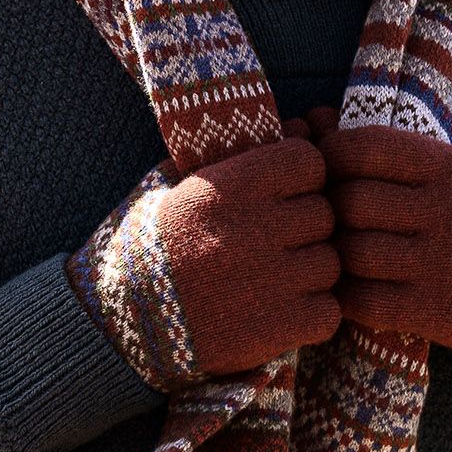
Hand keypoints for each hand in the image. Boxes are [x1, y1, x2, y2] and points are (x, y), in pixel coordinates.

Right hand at [67, 123, 340, 388]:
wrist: (120, 322)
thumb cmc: (153, 244)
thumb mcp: (182, 183)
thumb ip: (245, 152)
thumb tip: (307, 124)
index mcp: (230, 185)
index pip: (310, 162)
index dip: (302, 179)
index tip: (282, 197)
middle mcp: (253, 227)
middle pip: (324, 215)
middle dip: (305, 230)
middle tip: (274, 245)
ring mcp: (269, 280)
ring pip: (331, 265)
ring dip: (310, 274)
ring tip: (273, 281)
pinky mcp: (276, 328)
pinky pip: (329, 313)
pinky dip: (312, 315)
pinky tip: (281, 313)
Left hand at [306, 111, 451, 368]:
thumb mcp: (440, 173)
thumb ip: (380, 149)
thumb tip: (309, 119)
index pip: (364, 148)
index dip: (329, 158)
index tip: (325, 173)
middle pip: (352, 203)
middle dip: (330, 211)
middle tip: (327, 220)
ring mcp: (449, 265)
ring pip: (353, 254)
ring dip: (335, 256)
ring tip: (338, 254)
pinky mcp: (440, 313)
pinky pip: (364, 302)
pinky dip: (345, 296)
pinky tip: (352, 288)